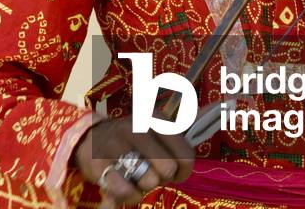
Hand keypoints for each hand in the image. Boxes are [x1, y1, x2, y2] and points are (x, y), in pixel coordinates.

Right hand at [72, 116, 193, 208]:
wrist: (90, 138)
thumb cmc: (132, 138)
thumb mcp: (156, 128)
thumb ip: (182, 128)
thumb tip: (215, 109)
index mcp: (157, 119)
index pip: (186, 155)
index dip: (182, 171)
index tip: (173, 170)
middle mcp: (138, 127)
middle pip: (167, 169)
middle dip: (162, 178)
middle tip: (151, 172)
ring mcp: (117, 144)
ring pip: (148, 180)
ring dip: (144, 186)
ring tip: (135, 176)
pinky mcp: (99, 163)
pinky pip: (126, 191)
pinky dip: (129, 195)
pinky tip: (124, 185)